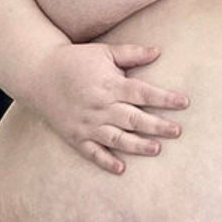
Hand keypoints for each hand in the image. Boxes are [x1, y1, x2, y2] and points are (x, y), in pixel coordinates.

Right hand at [28, 39, 189, 174]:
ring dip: (137, 145)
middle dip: (157, 125)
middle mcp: (100, 106)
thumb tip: (158, 52)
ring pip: (116, 138)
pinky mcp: (75, 136)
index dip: (164, 98)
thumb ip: (131, 54)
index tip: (184, 102)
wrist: (37, 73)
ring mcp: (88, 123)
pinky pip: (92, 152)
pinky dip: (105, 161)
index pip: (143, 92)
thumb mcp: (103, 52)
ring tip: (156, 149)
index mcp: (110, 84)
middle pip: (134, 118)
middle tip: (177, 131)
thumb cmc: (74, 61)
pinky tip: (121, 169)